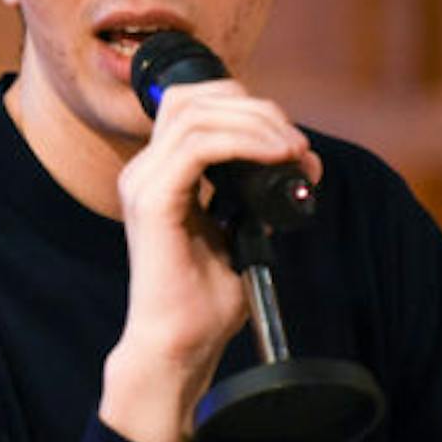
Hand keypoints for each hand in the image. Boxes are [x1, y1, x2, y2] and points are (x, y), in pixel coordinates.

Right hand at [100, 78, 319, 441]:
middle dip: (257, 110)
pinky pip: (197, 147)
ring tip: (292, 153)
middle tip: (297, 147)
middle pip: (195, 98)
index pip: (195, 105)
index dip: (248, 108)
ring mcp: (144, 184)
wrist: (180, 343)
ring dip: (257, 125)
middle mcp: (144, 171)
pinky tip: (274, 158)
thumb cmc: (206, 299)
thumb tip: (289, 160)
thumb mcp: (238, 229)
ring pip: (197, 114)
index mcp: (160, 174)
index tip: (291, 144)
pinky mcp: (153, 202)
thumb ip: (250, 191)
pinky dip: (243, 143)